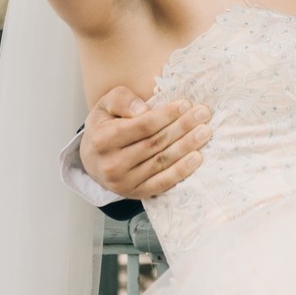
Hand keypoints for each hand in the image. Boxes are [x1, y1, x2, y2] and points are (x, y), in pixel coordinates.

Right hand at [80, 86, 211, 199]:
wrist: (91, 161)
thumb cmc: (103, 128)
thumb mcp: (105, 106)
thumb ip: (121, 100)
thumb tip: (143, 109)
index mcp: (102, 140)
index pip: (141, 126)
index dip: (166, 115)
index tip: (185, 104)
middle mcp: (112, 164)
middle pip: (155, 143)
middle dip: (182, 127)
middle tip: (202, 114)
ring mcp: (124, 182)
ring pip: (162, 162)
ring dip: (187, 146)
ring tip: (204, 132)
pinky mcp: (135, 194)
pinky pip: (163, 183)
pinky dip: (181, 171)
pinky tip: (197, 158)